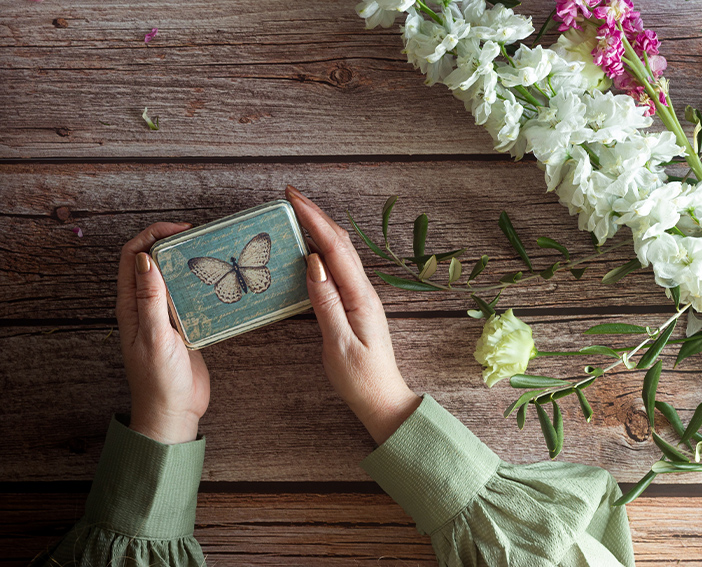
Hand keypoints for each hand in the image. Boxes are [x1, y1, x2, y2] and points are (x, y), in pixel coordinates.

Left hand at [116, 223, 209, 444]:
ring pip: (173, 277)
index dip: (152, 235)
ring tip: (214, 254)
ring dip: (190, 263)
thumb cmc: (158, 380)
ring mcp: (165, 316)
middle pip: (154, 261)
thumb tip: (146, 258)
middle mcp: (145, 306)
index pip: (133, 256)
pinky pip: (190, 297)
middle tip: (202, 237)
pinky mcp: (184, 327)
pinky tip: (220, 283)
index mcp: (130, 305)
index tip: (181, 230)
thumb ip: (150, 298)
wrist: (173, 412)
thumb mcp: (154, 336)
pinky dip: (202, 285)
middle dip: (174, 242)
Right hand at [286, 186, 420, 444]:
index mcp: (360, 297)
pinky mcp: (356, 306)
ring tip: (296, 213)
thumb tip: (312, 263)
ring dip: (319, 229)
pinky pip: (338, 269)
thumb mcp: (339, 344)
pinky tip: (309, 250)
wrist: (383, 401)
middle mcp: (363, 291)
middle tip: (289, 196)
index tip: (293, 197)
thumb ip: (326, 303)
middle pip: (339, 243)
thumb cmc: (361, 379)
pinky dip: (322, 250)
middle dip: (316, 215)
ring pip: (340, 253)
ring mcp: (361, 297)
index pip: (334, 248)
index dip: (314, 219)